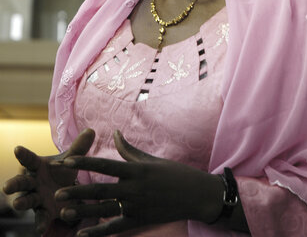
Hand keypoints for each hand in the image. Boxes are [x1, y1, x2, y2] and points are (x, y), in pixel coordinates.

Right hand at [3, 128, 94, 233]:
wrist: (65, 190)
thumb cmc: (61, 171)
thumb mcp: (70, 159)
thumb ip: (79, 147)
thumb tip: (91, 130)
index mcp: (38, 167)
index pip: (29, 159)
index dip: (23, 154)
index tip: (17, 149)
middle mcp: (34, 182)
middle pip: (21, 182)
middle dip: (14, 183)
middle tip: (6, 186)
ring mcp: (37, 198)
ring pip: (26, 200)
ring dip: (21, 202)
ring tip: (17, 204)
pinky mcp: (43, 212)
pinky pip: (40, 218)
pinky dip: (40, 223)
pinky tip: (40, 230)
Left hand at [55, 130, 223, 236]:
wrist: (196, 195)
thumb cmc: (173, 173)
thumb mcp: (150, 159)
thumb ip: (129, 149)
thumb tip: (115, 133)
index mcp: (136, 170)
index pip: (105, 164)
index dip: (85, 162)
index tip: (67, 160)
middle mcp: (134, 188)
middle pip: (100, 189)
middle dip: (77, 190)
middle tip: (57, 192)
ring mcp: (136, 206)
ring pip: (104, 209)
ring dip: (83, 211)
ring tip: (64, 211)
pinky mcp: (140, 220)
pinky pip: (116, 227)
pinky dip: (98, 232)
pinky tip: (82, 234)